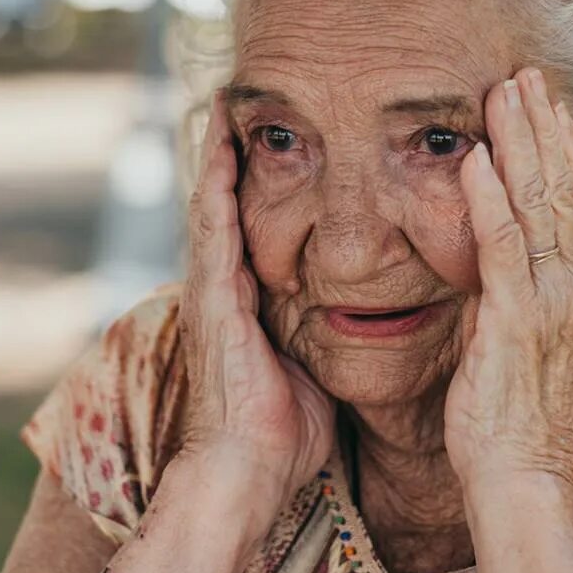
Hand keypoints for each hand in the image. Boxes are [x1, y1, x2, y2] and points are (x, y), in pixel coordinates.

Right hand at [176, 89, 334, 525]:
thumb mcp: (308, 369)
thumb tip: (361, 322)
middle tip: (240, 97)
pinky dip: (216, 181)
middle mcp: (222, 287)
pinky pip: (213, 226)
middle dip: (231, 151)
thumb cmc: (279, 436)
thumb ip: (323, 338)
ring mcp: (211, 289)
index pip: (250, 226)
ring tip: (227, 99)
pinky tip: (222, 141)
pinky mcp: (212, 296)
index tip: (277, 136)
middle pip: (224, 203)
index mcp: (245, 303)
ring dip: (218, 151)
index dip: (257, 181)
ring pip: (213, 202)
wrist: (244, 475)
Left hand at [444, 68, 572, 491]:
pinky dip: (487, 201)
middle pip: (562, 190)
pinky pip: (503, 249)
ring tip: (503, 92)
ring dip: (518, 143)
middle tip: (525, 74)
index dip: (560, 147)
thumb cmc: (510, 415)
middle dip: (542, 126)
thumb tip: (489, 248)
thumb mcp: (515, 337)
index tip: (545, 102)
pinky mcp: (518, 322)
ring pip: (539, 206)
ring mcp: (552, 304)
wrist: (520, 478)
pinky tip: (472, 160)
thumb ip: (509, 289)